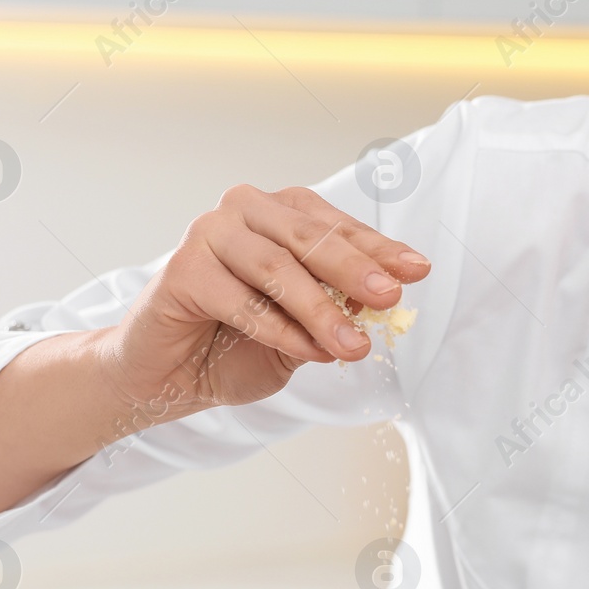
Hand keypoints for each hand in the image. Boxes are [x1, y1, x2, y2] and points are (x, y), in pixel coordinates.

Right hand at [97, 184, 429, 419]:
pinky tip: (311, 353)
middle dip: (356, 269)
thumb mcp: (304, 329)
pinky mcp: (181, 269)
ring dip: (321, 310)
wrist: (169, 377)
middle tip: (390, 297)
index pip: (338, 227)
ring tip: (354, 346)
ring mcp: (209, 234)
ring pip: (277, 267)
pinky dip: (281, 330)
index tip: (419, 269)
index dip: (380, 249)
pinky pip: (242, 299)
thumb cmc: (236, 346)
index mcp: (280, 215)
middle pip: (310, 237)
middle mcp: (244, 212)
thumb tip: (387, 297)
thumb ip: (338, 309)